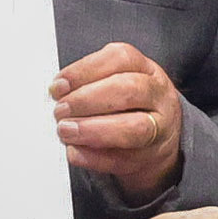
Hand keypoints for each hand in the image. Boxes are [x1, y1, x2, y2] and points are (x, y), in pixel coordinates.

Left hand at [50, 41, 183, 197]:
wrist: (157, 139)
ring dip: (92, 130)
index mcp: (147, 69)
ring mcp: (160, 129)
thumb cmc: (130, 105)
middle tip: (60, 110)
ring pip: (134, 128)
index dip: (85, 70)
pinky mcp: (150, 158)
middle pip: (128, 90)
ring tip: (66, 131)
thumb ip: (89, 82)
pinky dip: (94, 157)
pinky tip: (75, 152)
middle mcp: (158, 96)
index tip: (59, 85)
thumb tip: (57, 91)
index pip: (120, 59)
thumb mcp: (116, 80)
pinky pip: (122, 159)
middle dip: (87, 100)